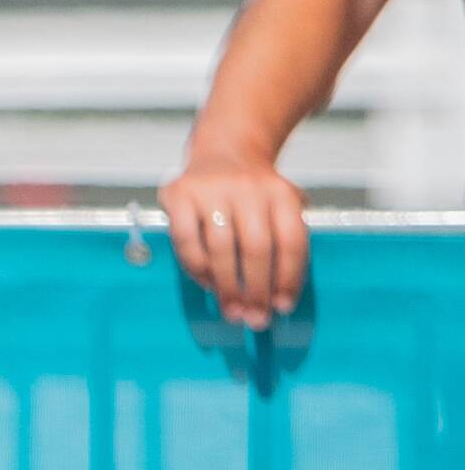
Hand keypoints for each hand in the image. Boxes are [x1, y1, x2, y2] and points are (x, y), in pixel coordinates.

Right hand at [164, 145, 311, 329]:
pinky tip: (207, 284)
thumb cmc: (254, 193)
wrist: (224, 151)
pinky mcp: (180, 194)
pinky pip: (186, 241)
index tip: (282, 307)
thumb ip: (283, 239)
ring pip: (221, 248)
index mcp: (282, 193)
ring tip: (231, 311)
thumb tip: (278, 294)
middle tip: (254, 318)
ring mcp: (212, 190)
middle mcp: (249, 188)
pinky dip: (196, 268)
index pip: (291, 241)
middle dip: (256, 290)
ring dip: (227, 287)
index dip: (288, 278)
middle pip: (256, 248)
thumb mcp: (280, 205)